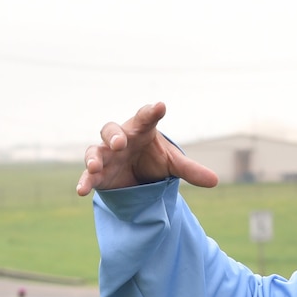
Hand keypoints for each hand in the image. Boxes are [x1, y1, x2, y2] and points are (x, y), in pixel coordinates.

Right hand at [74, 102, 219, 196]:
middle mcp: (120, 138)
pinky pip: (89, 176)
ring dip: (93, 158)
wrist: (136, 174)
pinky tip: (81, 190)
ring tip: (94, 166)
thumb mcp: (172, 163)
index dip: (151, 111)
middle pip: (111, 130)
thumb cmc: (153, 159)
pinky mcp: (98, 174)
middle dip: (114, 136)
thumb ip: (189, 170)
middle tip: (121, 143)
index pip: (146, 117)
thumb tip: (215, 181)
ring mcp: (106, 155)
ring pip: (94, 151)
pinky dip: (84, 182)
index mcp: (140, 130)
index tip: (160, 106)